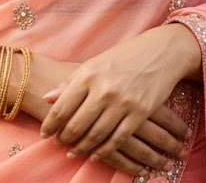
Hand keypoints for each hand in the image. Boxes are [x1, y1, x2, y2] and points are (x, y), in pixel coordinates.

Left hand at [39, 25, 199, 174]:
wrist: (161, 52)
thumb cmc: (125, 56)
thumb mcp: (96, 62)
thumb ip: (71, 81)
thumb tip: (47, 98)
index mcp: (89, 74)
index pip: (63, 106)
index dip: (51, 124)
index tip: (45, 133)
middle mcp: (103, 89)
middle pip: (76, 124)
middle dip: (64, 138)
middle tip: (59, 144)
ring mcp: (122, 102)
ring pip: (95, 135)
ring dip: (82, 147)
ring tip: (73, 151)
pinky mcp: (139, 113)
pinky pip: (117, 139)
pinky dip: (104, 149)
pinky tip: (96, 153)